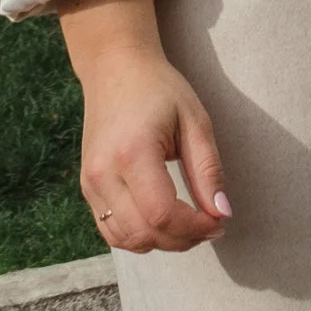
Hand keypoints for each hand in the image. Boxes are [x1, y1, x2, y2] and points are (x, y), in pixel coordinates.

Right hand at [59, 0, 230, 251]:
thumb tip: (222, 214)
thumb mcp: (195, 122)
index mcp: (132, 153)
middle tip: (211, 224)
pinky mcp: (87, 187)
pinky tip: (164, 220)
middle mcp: (104, 174)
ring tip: (190, 224)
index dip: (194, 228)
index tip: (219, 222)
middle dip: (183, 239)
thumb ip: (208, 170)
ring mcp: (90, 183)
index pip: (162, 215)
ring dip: (162, 242)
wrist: (115, 68)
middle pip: (144, 233)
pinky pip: (111, 230)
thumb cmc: (161, 89)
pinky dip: (140, 235)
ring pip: (125, 239)